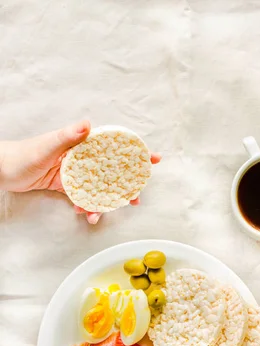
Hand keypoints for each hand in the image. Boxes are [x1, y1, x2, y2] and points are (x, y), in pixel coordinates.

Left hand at [0, 121, 160, 223]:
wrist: (2, 170)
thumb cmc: (22, 154)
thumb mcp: (46, 145)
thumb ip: (67, 136)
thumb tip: (87, 124)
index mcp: (80, 144)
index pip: (112, 145)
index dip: (133, 151)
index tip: (151, 157)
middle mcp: (81, 159)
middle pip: (112, 170)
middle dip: (127, 184)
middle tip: (138, 196)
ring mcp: (75, 174)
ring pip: (99, 189)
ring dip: (106, 202)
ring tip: (109, 212)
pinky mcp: (67, 187)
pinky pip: (83, 199)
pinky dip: (86, 208)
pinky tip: (85, 214)